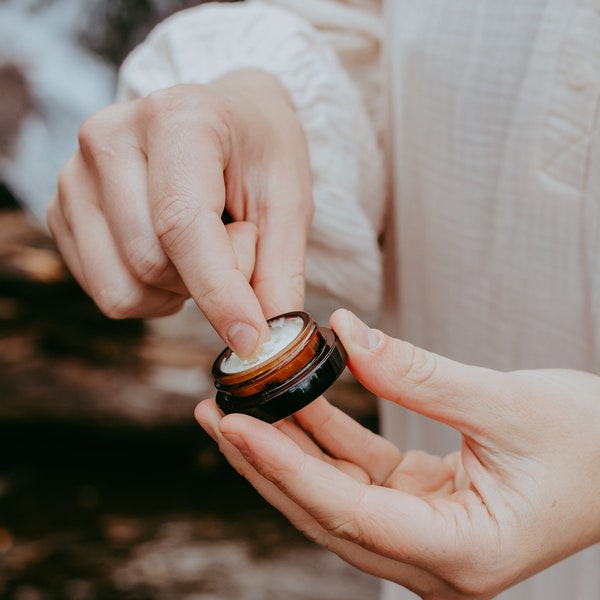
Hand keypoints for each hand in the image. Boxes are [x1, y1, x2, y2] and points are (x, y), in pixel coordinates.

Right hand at [47, 70, 312, 356]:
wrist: (226, 120)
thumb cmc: (259, 155)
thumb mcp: (288, 202)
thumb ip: (277, 273)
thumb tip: (261, 346)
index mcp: (176, 118)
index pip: (182, 225)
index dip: (219, 293)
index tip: (251, 340)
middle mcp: (109, 137)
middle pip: (151, 263)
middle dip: (209, 280)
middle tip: (239, 241)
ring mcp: (75, 174)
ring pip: (122, 288)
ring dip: (178, 290)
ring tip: (205, 246)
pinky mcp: (62, 209)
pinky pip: (106, 290)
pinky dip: (150, 292)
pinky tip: (173, 254)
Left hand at [196, 309, 599, 598]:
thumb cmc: (592, 442)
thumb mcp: (507, 402)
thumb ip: (420, 375)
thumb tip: (347, 336)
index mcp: (462, 552)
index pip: (348, 512)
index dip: (285, 468)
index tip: (235, 425)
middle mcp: (435, 558)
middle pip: (325, 511)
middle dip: (266, 462)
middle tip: (216, 414)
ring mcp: (425, 533)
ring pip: (335, 493)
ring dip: (290, 447)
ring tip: (240, 404)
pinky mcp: (422, 504)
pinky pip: (361, 471)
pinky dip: (328, 436)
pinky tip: (296, 402)